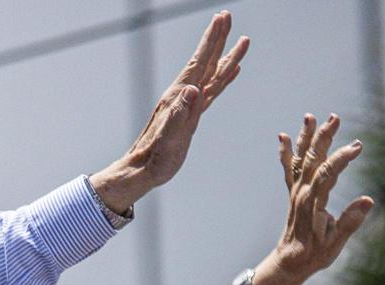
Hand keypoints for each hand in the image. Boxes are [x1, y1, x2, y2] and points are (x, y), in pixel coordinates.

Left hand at [90, 11, 247, 212]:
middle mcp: (184, 96)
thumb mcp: (169, 137)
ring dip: (226, 55)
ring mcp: (189, 104)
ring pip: (213, 74)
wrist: (142, 170)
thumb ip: (181, 113)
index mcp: (179, 97)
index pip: (199, 62)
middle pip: (206, 61)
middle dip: (217, 38)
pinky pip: (213, 90)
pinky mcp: (193, 114)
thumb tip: (193, 89)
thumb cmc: (155, 158)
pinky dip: (225, 78)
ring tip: (242, 39)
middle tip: (226, 15)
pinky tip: (233, 71)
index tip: (221, 19)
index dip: (211, 40)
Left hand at [254, 114, 374, 284]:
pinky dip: (286, 153)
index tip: (357, 146)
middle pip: (312, 160)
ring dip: (306, 138)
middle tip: (334, 117)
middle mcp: (302, 194)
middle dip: (323, 138)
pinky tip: (284, 137)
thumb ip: (350, 222)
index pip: (327, 175)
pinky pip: (289, 170)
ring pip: (301, 160)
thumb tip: (368, 200)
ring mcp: (296, 193)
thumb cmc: (314, 255)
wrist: (288, 263)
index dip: (341, 159)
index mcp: (313, 204)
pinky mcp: (294, 194)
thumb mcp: (335, 243)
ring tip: (310, 117)